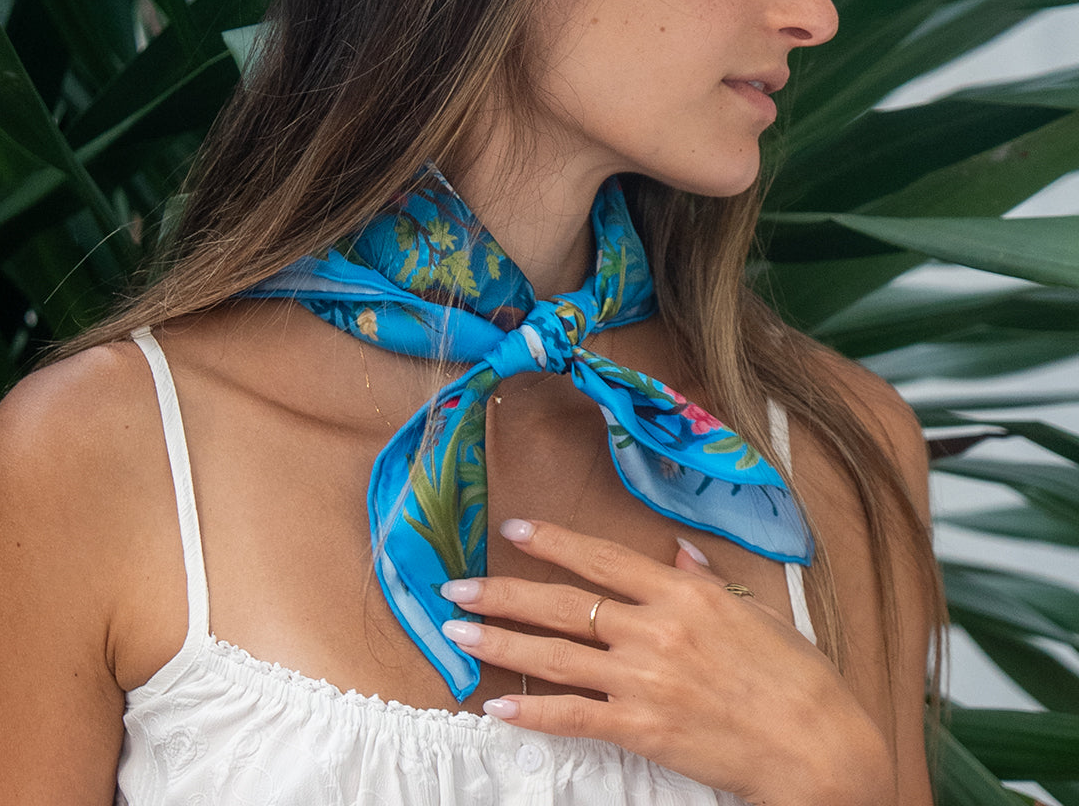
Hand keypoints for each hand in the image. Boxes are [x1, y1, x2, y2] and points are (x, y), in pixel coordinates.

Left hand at [440, 519, 894, 805]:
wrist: (819, 746)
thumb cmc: (796, 678)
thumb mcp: (755, 611)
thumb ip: (707, 579)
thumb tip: (677, 551)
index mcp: (684, 593)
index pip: (603, 558)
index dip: (554, 542)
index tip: (514, 530)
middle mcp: (657, 628)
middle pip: (564, 604)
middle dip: (503, 593)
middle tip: (456, 586)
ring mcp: (646, 680)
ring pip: (556, 656)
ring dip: (500, 644)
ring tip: (456, 635)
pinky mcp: (643, 730)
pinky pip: (574, 717)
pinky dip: (531, 712)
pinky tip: (496, 707)